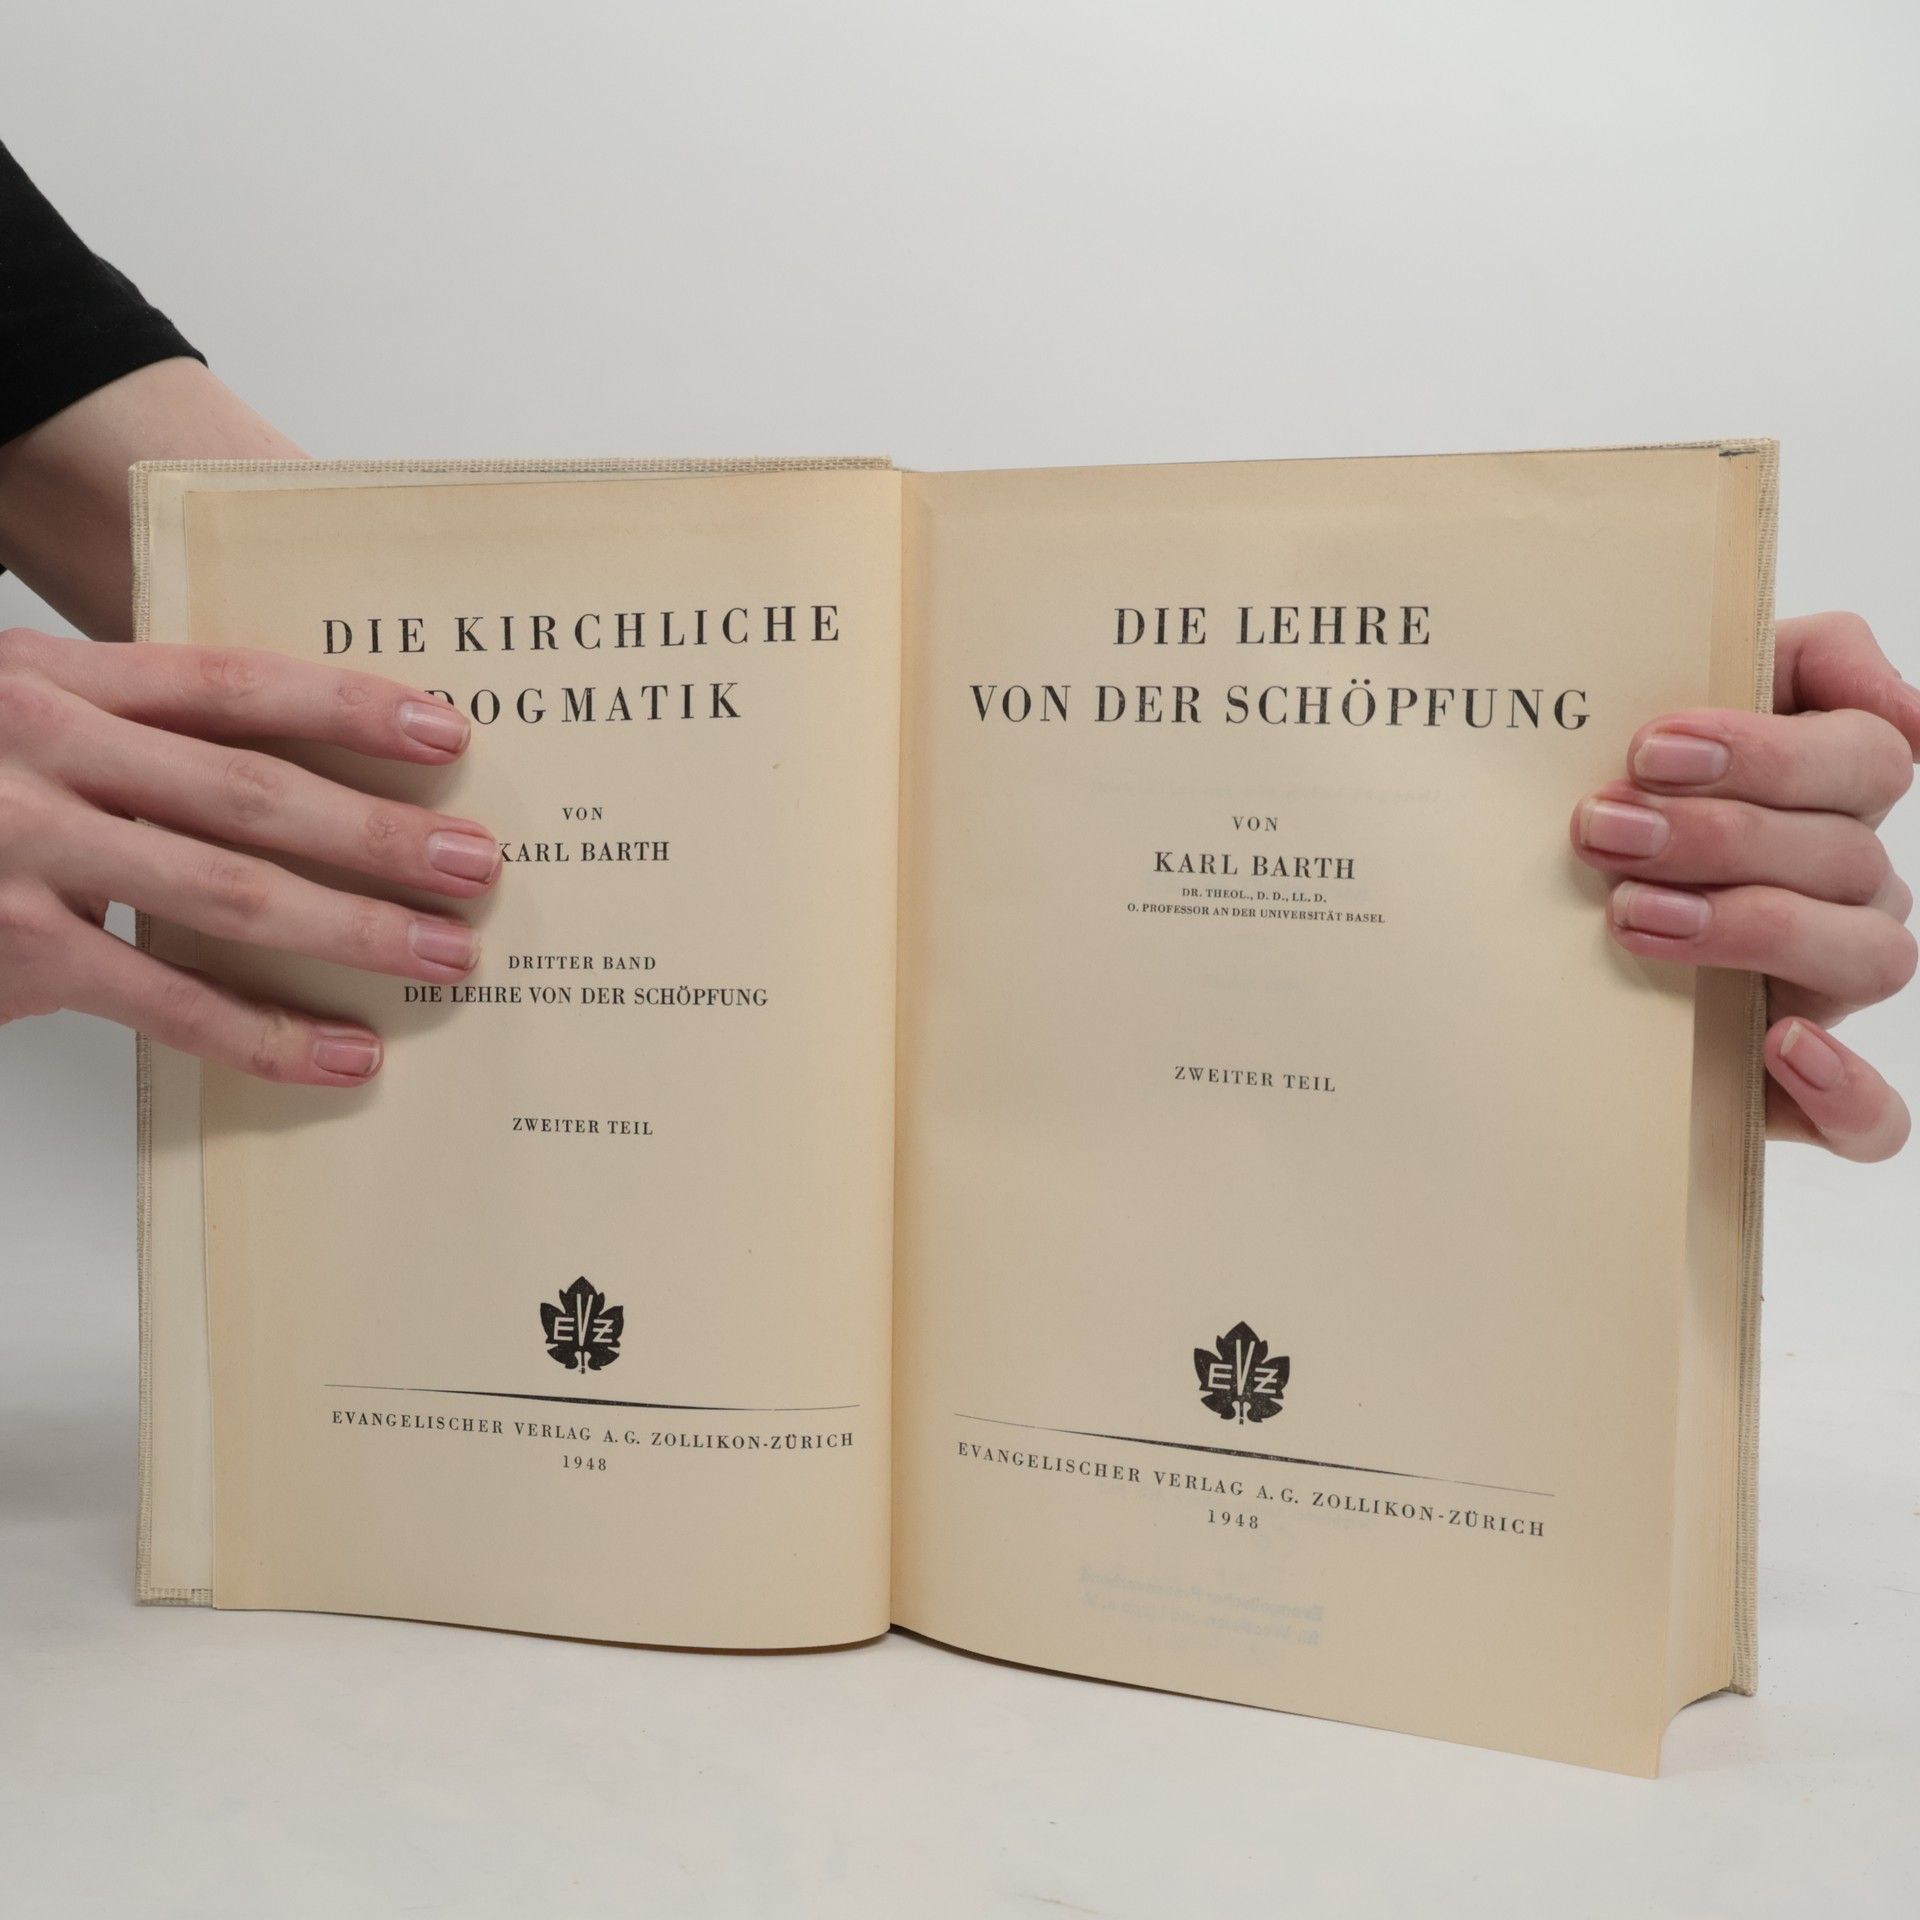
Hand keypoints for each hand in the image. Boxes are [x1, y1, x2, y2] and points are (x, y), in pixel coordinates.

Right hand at [0, 627, 498, 1084]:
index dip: (345, 705)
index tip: (446, 731)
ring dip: (350, 929)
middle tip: (478, 862)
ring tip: (443, 955)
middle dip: (377, 831)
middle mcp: (41, 752)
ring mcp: (21, 852)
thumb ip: (126, 736)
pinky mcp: (14, 949)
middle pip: (250, 791)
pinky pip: (161, 998)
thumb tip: (287, 785)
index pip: (229, 685)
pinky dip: (261, 1033)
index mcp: (55, 683)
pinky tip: (339, 1052)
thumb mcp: (19, 717)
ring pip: (223, 893)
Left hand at [1570, 611, 1917, 1161]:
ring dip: (1753, 927)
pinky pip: (1870, 1118)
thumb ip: (1773, 658)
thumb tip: (1897, 703)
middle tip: (1604, 830)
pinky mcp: (1799, 1090)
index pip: (1866, 757)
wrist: (1524, 932)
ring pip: (1872, 956)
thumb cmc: (1610, 807)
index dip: (1770, 750)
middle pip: (1847, 853)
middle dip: (1719, 835)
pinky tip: (1776, 1045)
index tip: (1649, 748)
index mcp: (1830, 796)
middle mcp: (1848, 889)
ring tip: (1632, 919)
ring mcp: (1831, 988)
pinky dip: (1845, 1090)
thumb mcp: (1654, 711)